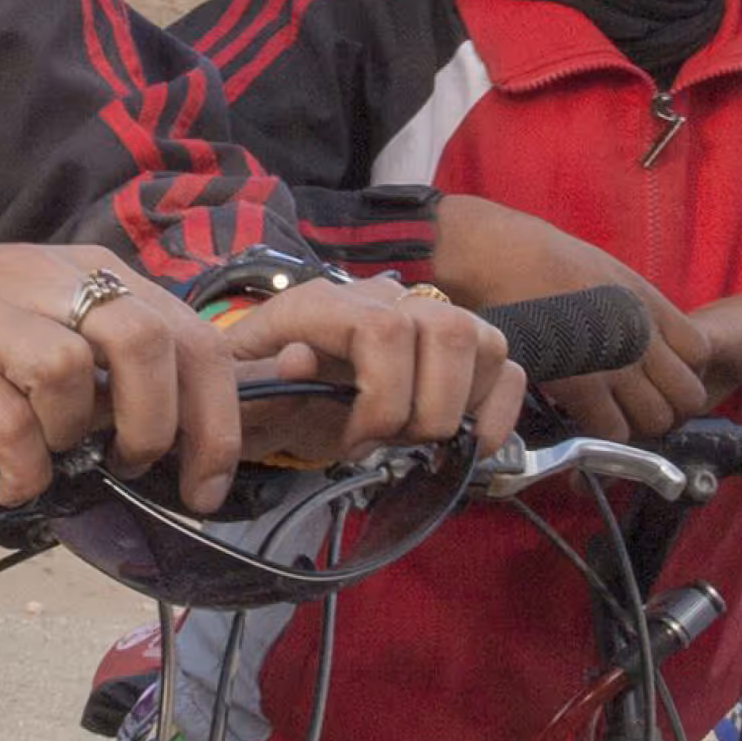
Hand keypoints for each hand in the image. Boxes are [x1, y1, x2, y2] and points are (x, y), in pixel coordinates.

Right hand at [0, 236, 239, 508]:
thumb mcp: (32, 313)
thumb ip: (96, 357)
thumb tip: (161, 434)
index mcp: (82, 272)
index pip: (190, 332)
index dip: (219, 415)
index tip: (209, 478)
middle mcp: (46, 282)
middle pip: (152, 342)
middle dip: (168, 425)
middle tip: (141, 469)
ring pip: (78, 369)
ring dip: (83, 434)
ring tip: (62, 459)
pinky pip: (6, 418)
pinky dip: (23, 465)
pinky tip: (14, 481)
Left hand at [211, 276, 522, 457]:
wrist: (266, 390)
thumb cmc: (254, 394)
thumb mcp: (237, 397)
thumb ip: (258, 383)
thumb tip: (300, 361)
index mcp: (324, 305)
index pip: (386, 330)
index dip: (384, 397)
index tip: (357, 441)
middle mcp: (383, 298)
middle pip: (449, 329)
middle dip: (427, 408)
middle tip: (390, 441)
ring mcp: (424, 318)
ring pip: (483, 340)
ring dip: (460, 408)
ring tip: (415, 438)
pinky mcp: (453, 349)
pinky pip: (505, 364)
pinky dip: (499, 409)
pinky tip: (471, 442)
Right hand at [431, 193, 707, 441]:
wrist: (496, 259)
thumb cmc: (539, 259)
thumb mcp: (606, 272)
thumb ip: (634, 310)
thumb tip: (644, 339)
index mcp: (649, 305)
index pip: (700, 355)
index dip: (682, 371)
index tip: (657, 375)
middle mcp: (642, 337)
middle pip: (688, 397)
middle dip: (667, 406)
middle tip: (636, 404)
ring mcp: (615, 365)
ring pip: (656, 420)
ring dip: (636, 423)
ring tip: (608, 413)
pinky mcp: (582, 388)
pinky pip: (615, 431)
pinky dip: (602, 431)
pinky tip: (581, 416)